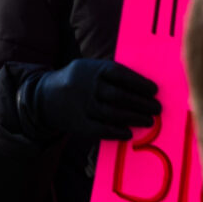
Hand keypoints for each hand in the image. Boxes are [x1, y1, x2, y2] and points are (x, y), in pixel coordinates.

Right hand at [22, 58, 159, 141]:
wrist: (45, 96)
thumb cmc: (78, 81)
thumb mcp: (89, 68)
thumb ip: (111, 74)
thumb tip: (143, 86)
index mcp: (92, 69)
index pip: (120, 74)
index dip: (139, 83)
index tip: (154, 90)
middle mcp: (87, 86)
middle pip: (119, 95)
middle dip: (142, 103)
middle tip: (157, 108)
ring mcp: (82, 105)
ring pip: (112, 113)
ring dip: (134, 118)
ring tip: (149, 121)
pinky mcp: (78, 123)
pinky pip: (100, 129)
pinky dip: (116, 132)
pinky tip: (128, 133)